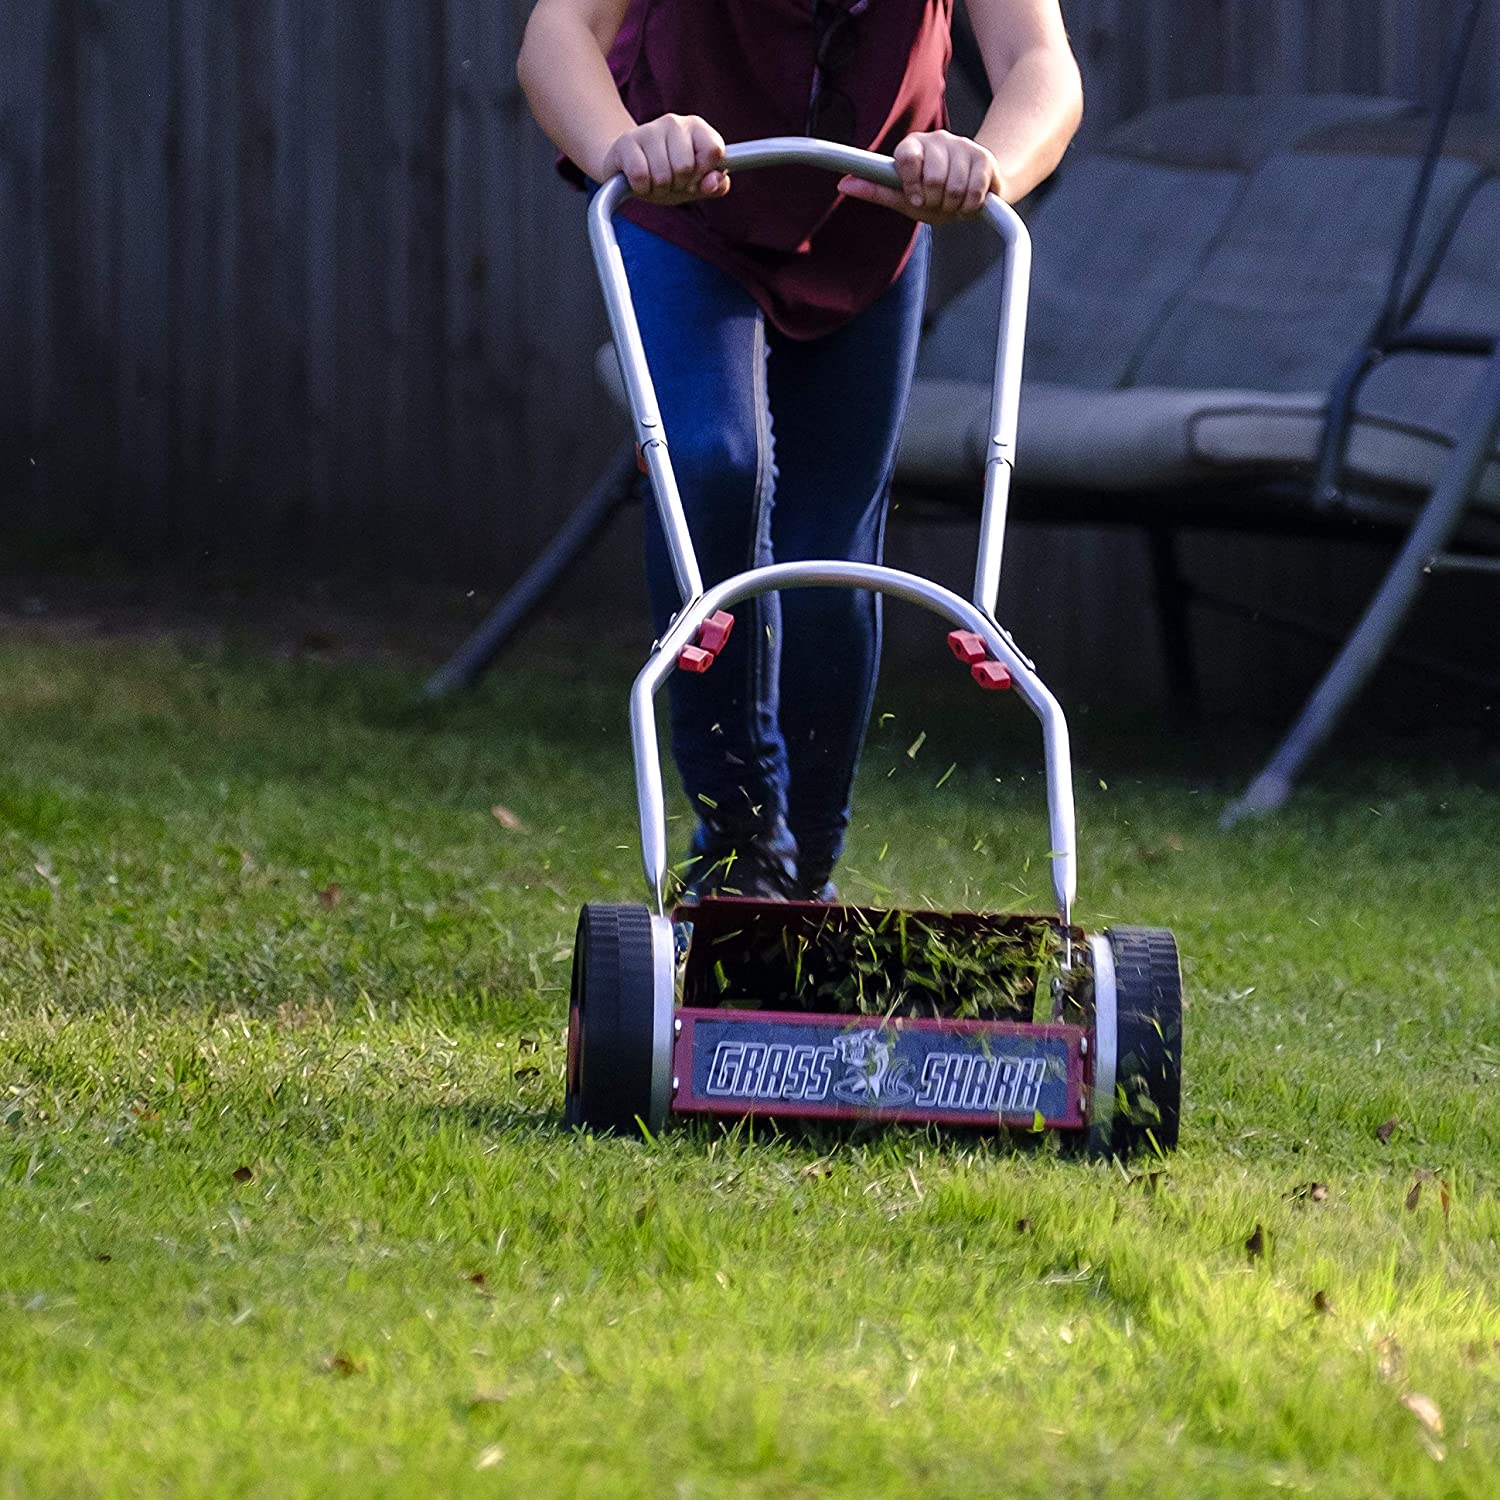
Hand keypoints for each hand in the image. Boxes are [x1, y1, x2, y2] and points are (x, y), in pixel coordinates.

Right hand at [601, 114, 730, 203]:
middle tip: (670, 181)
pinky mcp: (626, 142)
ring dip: (658, 189)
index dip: (704, 173)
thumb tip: (714, 182)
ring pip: (662, 175)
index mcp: (697, 127)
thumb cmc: (668, 175)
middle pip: (685, 167)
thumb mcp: (695, 184)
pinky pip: (640, 176)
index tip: (695, 178)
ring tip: (654, 180)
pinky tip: (639, 180)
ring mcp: (649, 129)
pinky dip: (641, 188)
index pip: (714, 150)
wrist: (628, 169)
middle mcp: (674, 122)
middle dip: (678, 185)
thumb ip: (715, 185)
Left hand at [837, 131, 1002, 223]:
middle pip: (932, 178)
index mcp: (913, 146)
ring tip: (953, 202)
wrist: (974, 193)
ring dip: (953, 206)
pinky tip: (969, 202)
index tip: (916, 198)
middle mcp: (937, 139)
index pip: (907, 157)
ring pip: (954, 186)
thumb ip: (876, 190)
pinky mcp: (984, 157)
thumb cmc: (934, 195)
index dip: (911, 183)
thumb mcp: (903, 197)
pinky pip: (974, 190)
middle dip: (935, 201)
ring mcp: (963, 145)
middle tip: (937, 202)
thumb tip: (843, 184)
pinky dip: (970, 206)